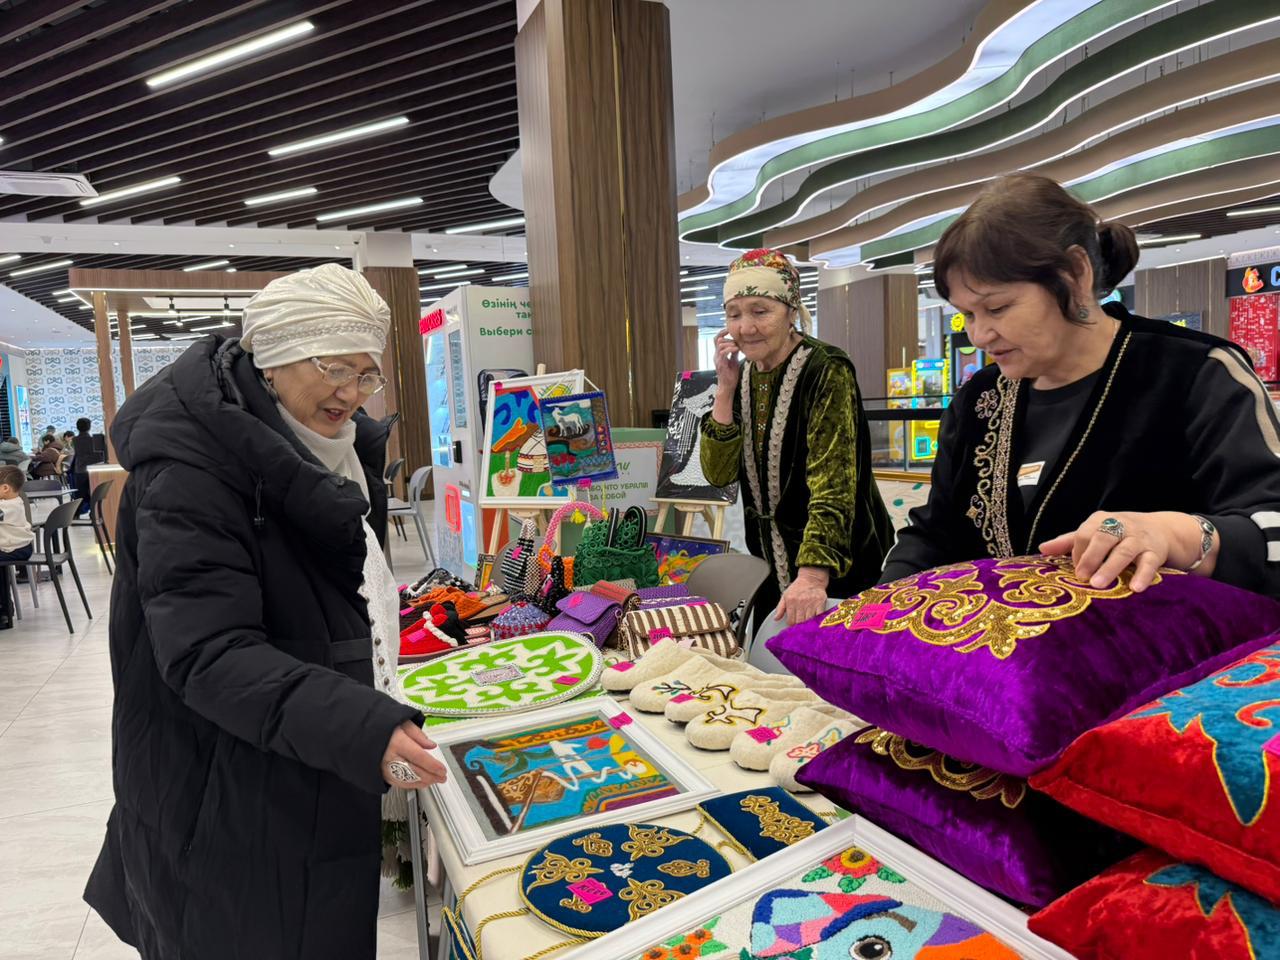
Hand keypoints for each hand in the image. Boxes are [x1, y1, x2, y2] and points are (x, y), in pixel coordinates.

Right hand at [381, 720, 447, 789]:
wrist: (362, 735)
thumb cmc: (382, 727)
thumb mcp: (402, 722)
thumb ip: (418, 734)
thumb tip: (431, 745)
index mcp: (396, 742)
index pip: (419, 757)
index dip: (432, 765)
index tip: (442, 769)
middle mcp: (390, 757)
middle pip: (415, 771)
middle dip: (431, 776)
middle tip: (442, 777)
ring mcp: (385, 768)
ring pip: (408, 780)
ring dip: (423, 782)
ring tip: (435, 780)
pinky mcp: (382, 775)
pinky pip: (399, 783)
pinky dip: (412, 784)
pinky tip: (421, 782)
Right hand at [713, 328, 741, 393]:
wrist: (728, 386)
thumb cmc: (730, 375)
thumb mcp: (734, 361)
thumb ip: (734, 353)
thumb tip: (738, 345)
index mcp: (718, 354)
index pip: (717, 339)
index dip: (722, 332)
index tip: (729, 330)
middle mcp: (716, 355)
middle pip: (717, 340)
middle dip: (728, 337)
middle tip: (737, 340)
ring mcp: (717, 359)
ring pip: (720, 345)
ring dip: (730, 343)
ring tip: (737, 346)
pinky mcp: (720, 364)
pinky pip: (723, 353)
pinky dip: (730, 349)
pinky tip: (736, 349)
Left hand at [775, 567, 829, 625]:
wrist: (811, 578)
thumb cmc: (798, 587)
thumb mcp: (785, 595)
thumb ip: (780, 608)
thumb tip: (776, 618)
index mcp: (791, 601)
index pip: (791, 620)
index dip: (791, 624)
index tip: (792, 624)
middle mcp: (801, 602)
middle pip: (800, 622)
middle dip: (799, 626)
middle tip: (799, 626)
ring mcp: (811, 603)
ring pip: (809, 620)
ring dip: (807, 624)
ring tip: (806, 624)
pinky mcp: (820, 603)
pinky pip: (818, 616)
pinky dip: (817, 620)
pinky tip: (814, 621)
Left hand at [1040, 511, 1215, 592]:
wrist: (1161, 529)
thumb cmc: (1118, 534)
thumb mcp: (1094, 533)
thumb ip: (1069, 542)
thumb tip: (1042, 549)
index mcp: (1101, 520)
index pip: (1084, 534)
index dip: (1078, 552)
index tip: (1075, 571)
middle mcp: (1121, 526)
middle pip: (1103, 538)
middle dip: (1091, 557)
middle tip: (1081, 577)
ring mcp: (1139, 538)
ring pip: (1124, 551)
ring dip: (1111, 567)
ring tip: (1098, 584)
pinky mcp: (1156, 552)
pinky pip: (1149, 563)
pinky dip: (1143, 575)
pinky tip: (1135, 588)